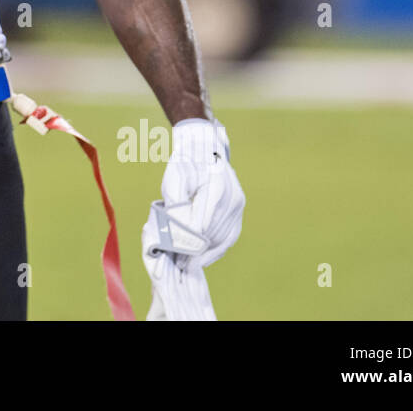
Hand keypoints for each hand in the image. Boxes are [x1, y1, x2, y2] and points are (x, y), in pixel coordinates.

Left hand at [158, 119, 244, 267]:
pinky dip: (217, 249)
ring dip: (206, 253)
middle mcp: (232, 197)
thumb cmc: (186, 162)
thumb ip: (174, 203)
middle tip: (179, 265)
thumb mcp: (174, 178)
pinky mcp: (239, 209)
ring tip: (188, 265)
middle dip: (195, 252)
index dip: (188, 243)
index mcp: (216, 187)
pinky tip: (204, 258)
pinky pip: (230, 235)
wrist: (204, 147)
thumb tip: (174, 230)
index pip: (201, 224)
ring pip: (222, 238)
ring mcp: (238, 204)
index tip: (176, 256)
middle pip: (212, 233)